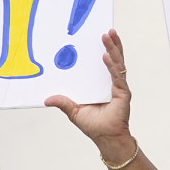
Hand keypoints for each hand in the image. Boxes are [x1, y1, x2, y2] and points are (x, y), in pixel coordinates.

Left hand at [45, 30, 132, 154]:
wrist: (107, 139)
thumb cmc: (94, 126)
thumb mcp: (74, 111)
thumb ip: (63, 102)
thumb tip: (46, 99)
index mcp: (101, 84)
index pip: (104, 62)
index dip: (103, 49)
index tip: (97, 36)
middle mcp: (112, 82)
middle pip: (114, 58)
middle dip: (111, 43)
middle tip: (106, 30)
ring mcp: (119, 87)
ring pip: (117, 63)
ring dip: (113, 48)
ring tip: (108, 35)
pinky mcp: (123, 93)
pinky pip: (116, 76)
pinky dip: (112, 66)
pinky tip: (106, 56)